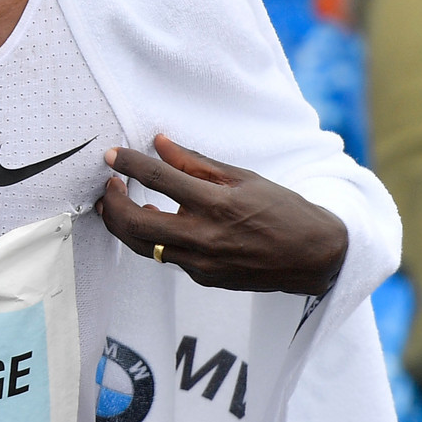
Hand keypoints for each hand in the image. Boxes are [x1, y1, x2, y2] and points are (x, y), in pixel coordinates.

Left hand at [97, 134, 347, 295]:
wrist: (312, 256)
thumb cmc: (282, 210)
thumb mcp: (242, 177)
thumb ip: (195, 161)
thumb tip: (159, 143)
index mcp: (217, 204)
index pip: (158, 179)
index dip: (129, 164)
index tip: (112, 155)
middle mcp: (205, 236)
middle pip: (136, 223)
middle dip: (113, 203)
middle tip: (109, 184)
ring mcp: (202, 262)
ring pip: (143, 247)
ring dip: (121, 225)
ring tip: (113, 205)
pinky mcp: (203, 278)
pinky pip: (166, 257)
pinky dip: (151, 239)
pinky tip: (149, 223)